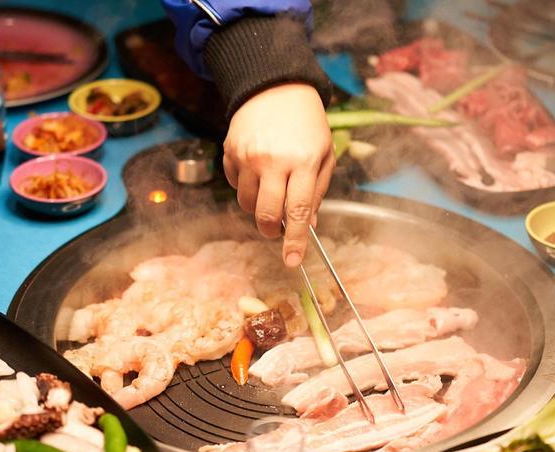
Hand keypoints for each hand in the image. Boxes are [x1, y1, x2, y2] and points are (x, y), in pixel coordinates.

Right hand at [223, 82, 334, 267]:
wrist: (274, 87)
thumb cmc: (307, 123)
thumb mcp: (324, 153)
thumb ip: (318, 191)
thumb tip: (309, 225)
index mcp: (303, 161)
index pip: (298, 211)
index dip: (295, 240)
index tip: (293, 261)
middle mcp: (273, 160)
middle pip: (266, 214)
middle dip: (271, 230)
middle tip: (276, 229)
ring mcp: (247, 156)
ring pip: (247, 203)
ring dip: (258, 207)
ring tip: (270, 189)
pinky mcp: (230, 152)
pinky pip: (235, 185)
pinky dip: (246, 186)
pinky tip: (258, 170)